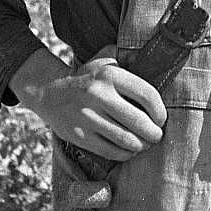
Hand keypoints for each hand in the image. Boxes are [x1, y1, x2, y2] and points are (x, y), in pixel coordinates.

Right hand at [13, 45, 166, 159]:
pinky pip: (111, 151)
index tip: (161, 118)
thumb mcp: (105, 59)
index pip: (147, 95)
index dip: (160, 111)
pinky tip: (129, 150)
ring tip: (145, 143)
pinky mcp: (80, 136)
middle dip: (154, 133)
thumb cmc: (87, 76)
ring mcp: (88, 117)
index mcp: (110, 75)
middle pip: (139, 122)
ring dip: (141, 145)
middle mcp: (99, 95)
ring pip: (126, 140)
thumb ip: (129, 56)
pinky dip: (125, 154)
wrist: (49, 92)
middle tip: (156, 135)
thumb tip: (154, 59)